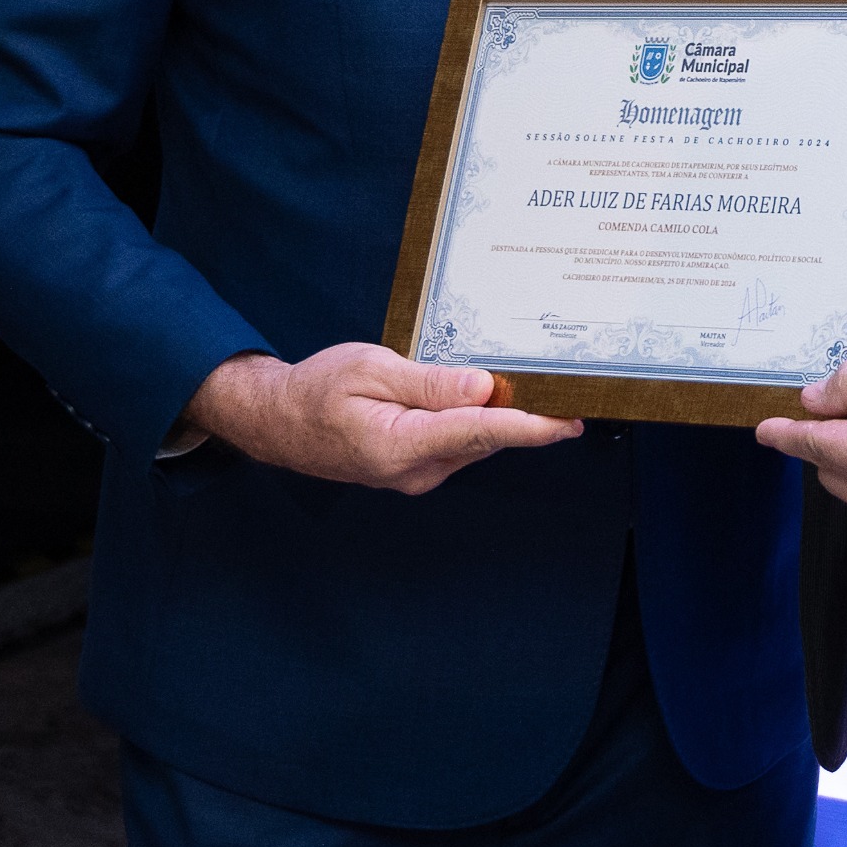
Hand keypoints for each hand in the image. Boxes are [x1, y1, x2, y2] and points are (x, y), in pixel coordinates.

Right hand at [182, 343, 580, 494]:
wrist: (277, 422)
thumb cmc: (317, 389)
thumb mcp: (371, 369)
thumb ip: (430, 383)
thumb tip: (484, 389)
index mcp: (399, 445)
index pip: (479, 433)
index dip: (530, 427)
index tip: (569, 421)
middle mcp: (415, 471)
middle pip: (486, 437)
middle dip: (522, 411)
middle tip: (559, 378)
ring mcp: (417, 476)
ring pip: (476, 441)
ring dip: (497, 414)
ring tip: (515, 377)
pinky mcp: (418, 471)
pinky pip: (460, 444)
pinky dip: (475, 421)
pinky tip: (478, 395)